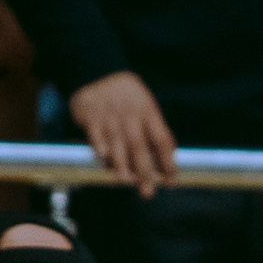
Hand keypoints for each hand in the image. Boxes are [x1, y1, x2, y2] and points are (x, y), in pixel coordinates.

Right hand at [70, 70, 178, 196]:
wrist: (97, 71)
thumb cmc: (127, 96)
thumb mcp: (146, 106)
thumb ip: (154, 130)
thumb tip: (165, 162)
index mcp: (149, 113)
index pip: (163, 141)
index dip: (168, 163)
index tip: (171, 181)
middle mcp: (130, 116)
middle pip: (139, 148)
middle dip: (144, 172)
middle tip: (148, 192)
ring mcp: (109, 116)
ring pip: (117, 145)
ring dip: (121, 165)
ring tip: (125, 181)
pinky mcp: (90, 116)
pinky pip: (96, 137)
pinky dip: (100, 149)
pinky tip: (104, 161)